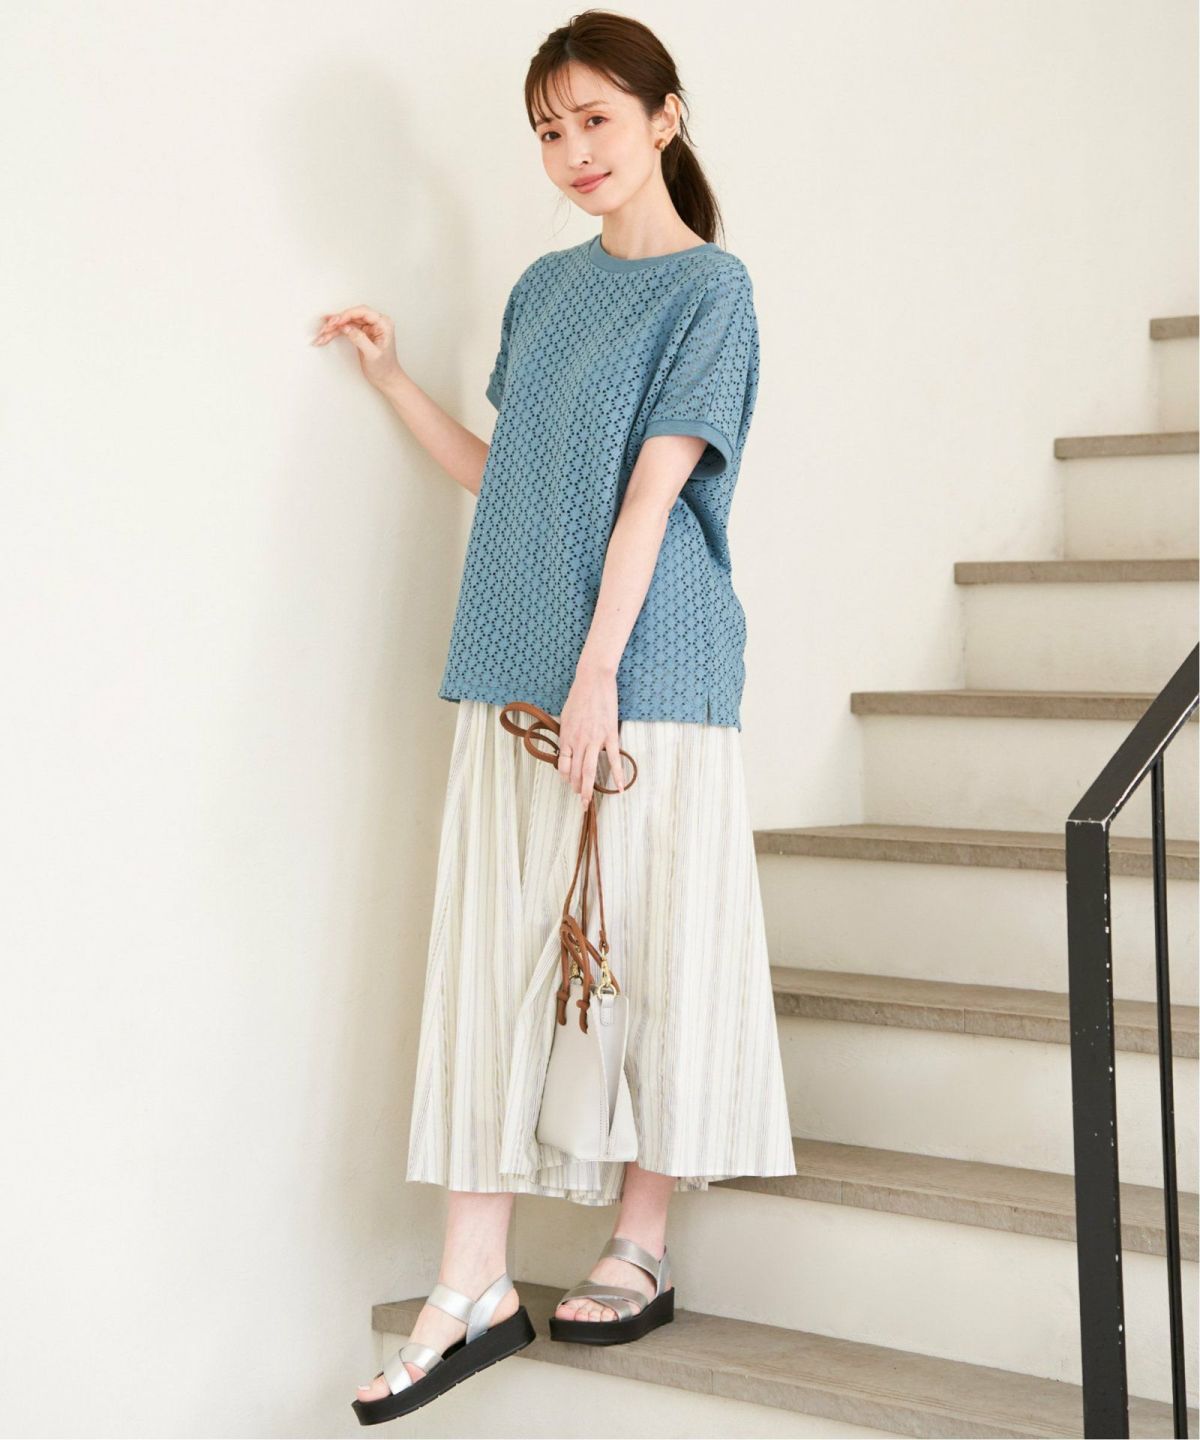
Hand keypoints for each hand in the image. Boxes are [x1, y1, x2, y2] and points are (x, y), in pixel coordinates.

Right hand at [310, 305, 403, 389]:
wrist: (386, 379)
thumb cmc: (385, 368)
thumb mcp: (373, 354)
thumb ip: (360, 339)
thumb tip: (347, 328)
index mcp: (383, 324)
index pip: (363, 312)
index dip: (347, 315)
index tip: (335, 321)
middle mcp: (375, 323)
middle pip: (352, 316)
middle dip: (336, 322)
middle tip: (325, 329)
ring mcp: (367, 328)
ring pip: (346, 323)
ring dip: (332, 328)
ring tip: (321, 335)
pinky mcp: (360, 334)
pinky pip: (345, 330)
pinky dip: (334, 333)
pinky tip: (325, 335)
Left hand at [556, 663, 625, 810]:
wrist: (593, 680)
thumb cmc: (578, 696)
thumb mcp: (565, 716)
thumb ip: (566, 734)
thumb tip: (567, 748)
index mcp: (566, 736)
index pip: (562, 765)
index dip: (566, 777)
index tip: (570, 783)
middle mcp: (578, 741)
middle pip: (575, 772)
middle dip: (577, 789)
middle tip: (581, 801)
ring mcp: (594, 739)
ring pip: (590, 770)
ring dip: (588, 788)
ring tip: (589, 801)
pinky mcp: (610, 734)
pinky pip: (614, 758)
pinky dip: (618, 774)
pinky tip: (621, 787)